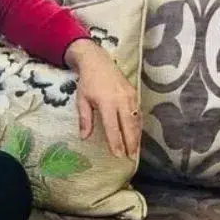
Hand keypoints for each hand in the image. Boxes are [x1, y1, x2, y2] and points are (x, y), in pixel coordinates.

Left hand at [65, 39, 139, 157]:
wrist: (98, 61)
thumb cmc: (87, 82)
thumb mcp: (81, 100)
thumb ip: (85, 119)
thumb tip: (84, 137)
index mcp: (106, 102)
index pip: (112, 127)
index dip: (116, 142)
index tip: (118, 155)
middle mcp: (121, 100)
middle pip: (128, 126)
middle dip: (130, 143)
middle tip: (131, 157)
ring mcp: (130, 96)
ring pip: (136, 120)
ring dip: (136, 136)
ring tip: (135, 150)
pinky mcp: (135, 93)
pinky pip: (138, 113)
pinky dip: (138, 125)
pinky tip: (136, 135)